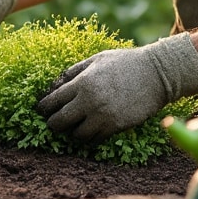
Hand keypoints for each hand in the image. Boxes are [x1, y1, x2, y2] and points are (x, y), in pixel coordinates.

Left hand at [35, 33, 197, 142]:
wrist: (156, 74)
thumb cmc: (125, 63)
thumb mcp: (97, 59)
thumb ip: (75, 71)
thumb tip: (56, 84)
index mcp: (82, 83)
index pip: (53, 101)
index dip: (43, 107)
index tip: (40, 110)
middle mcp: (89, 102)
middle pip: (59, 122)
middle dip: (53, 124)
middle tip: (53, 123)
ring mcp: (103, 116)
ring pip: (76, 135)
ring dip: (73, 132)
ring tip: (74, 127)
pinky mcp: (116, 127)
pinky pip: (94, 139)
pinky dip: (89, 137)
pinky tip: (90, 130)